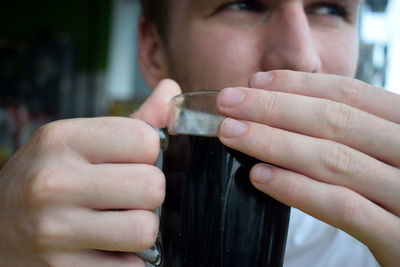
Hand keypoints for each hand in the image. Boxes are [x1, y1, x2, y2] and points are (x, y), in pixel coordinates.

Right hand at [0, 79, 180, 265]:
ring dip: (140, 228)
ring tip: (118, 222)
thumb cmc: (46, 179)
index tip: (133, 161)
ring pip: (145, 230)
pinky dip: (128, 259)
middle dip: (149, 193)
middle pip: (153, 186)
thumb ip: (132, 121)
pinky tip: (108, 247)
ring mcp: (55, 231)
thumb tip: (172, 91)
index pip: (146, 140)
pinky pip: (130, 266)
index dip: (149, 153)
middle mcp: (53, 182)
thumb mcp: (78, 141)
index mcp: (62, 139)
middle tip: (128, 195)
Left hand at [216, 70, 399, 266]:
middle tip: (227, 103)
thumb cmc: (397, 195)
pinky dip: (298, 189)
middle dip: (273, 108)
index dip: (298, 85)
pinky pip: (343, 208)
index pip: (349, 94)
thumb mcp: (385, 153)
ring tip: (232, 133)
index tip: (254, 82)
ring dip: (274, 143)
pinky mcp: (398, 238)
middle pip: (335, 120)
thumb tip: (286, 108)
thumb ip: (352, 134)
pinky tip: (260, 177)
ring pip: (334, 159)